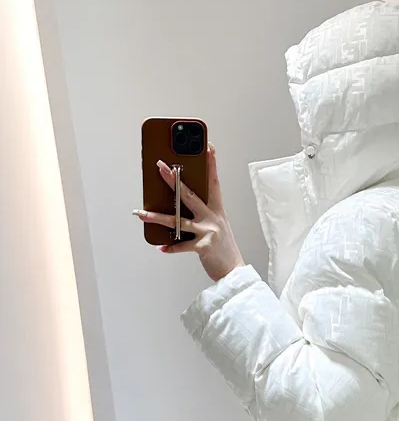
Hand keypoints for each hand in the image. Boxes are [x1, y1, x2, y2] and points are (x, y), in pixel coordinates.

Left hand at [134, 145, 244, 281]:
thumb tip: (176, 207)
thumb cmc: (223, 248)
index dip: (211, 165)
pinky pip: (181, 245)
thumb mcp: (216, 227)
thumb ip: (201, 215)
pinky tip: (161, 247)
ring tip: (142, 213)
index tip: (208, 148)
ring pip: (178, 220)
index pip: (214, 183)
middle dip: (174, 180)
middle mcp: (213, 218)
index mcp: (217, 211)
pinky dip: (171, 247)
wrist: (234, 271)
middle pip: (190, 195)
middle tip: (161, 167)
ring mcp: (208, 231)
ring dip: (157, 217)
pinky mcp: (203, 246)